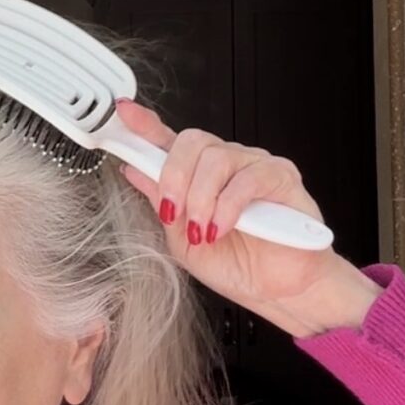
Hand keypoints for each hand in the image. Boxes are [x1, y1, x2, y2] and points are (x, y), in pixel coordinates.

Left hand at [113, 99, 345, 318]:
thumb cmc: (236, 265)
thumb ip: (162, 201)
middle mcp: (226, 165)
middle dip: (173, 177)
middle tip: (173, 213)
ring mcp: (253, 167)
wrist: (275, 290)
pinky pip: (247, 179)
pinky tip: (222, 229)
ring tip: (202, 231)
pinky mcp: (281, 177)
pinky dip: (227, 207)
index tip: (123, 114)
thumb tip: (134, 170)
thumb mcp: (182, 239)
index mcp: (198, 177)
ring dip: (200, 199)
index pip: (169, 141)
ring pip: (216, 158)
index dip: (145, 125)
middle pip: (192, 141)